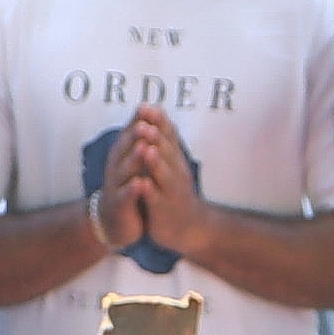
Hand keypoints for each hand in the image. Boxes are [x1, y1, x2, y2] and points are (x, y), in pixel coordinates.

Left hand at [115, 105, 204, 250]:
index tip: (145, 106)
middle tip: (144, 122)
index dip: (157, 123)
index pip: (168, 137)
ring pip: (164, 174)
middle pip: (166, 152)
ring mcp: (171, 192)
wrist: (189, 228)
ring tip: (147, 148)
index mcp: (175, 160)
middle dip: (156, 137)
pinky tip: (143, 184)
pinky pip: (157, 200)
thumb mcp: (171, 165)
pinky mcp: (164, 210)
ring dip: (155, 161)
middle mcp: (176, 173)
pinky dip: (150, 191)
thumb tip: (156, 112)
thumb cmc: (174, 193)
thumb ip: (163, 142)